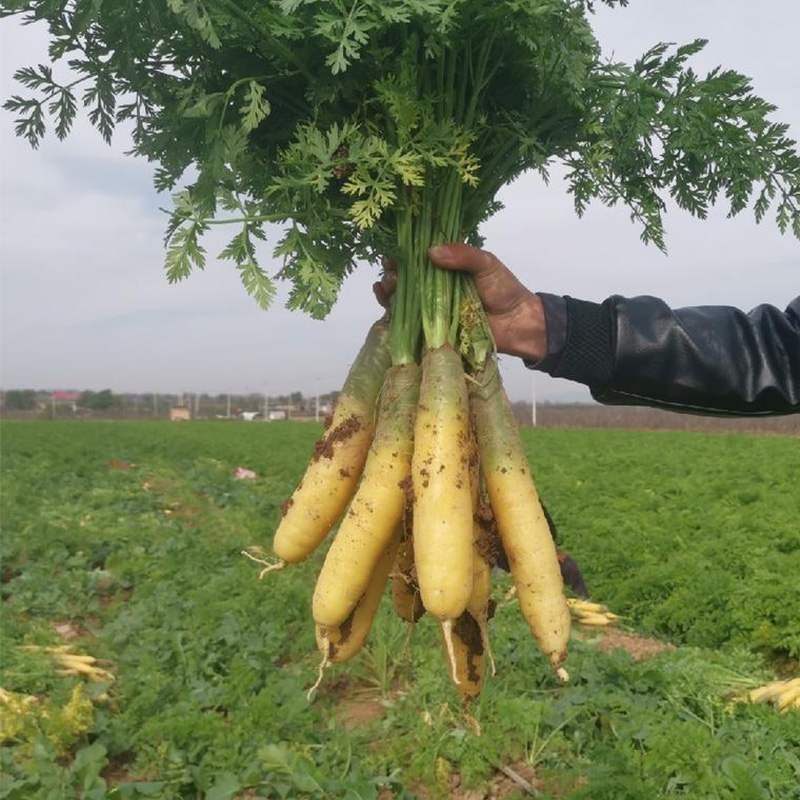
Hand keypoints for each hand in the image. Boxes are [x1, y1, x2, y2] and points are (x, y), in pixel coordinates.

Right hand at [373, 245, 546, 361]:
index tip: (393, 246)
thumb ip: (463, 255)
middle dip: (392, 269)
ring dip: (389, 287)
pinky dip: (390, 308)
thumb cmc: (504, 289)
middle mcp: (434, 285)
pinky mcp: (430, 327)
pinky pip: (406, 319)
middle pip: (405, 274)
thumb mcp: (486, 263)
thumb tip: (431, 252)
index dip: (403, 249)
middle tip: (392, 269)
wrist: (517, 324)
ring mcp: (431, 306)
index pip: (418, 254)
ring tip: (388, 283)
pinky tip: (383, 297)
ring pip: (401, 295)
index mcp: (446, 265)